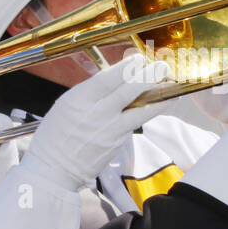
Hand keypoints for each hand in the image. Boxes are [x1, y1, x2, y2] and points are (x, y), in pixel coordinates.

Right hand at [21, 54, 173, 189]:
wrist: (54, 169)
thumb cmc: (56, 135)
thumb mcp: (66, 105)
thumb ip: (90, 92)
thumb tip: (115, 78)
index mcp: (78, 100)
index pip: (107, 79)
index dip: (126, 68)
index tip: (139, 59)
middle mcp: (95, 114)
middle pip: (128, 92)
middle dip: (148, 77)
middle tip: (162, 67)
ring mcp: (109, 131)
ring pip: (140, 111)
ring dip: (159, 97)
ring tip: (173, 87)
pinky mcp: (117, 144)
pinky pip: (135, 124)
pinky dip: (149, 113)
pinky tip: (159, 105)